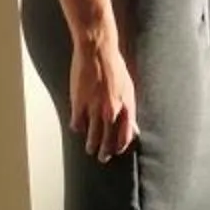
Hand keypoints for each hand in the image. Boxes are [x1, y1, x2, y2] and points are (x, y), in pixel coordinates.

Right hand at [69, 33, 137, 162]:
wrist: (98, 51)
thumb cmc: (114, 67)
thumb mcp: (128, 88)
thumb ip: (129, 108)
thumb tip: (133, 126)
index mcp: (127, 105)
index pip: (126, 134)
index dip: (121, 145)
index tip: (118, 150)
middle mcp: (112, 110)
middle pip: (109, 138)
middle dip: (106, 151)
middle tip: (102, 158)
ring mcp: (95, 107)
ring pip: (92, 134)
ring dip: (91, 144)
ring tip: (89, 150)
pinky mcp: (79, 103)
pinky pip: (78, 122)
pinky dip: (77, 127)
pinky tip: (77, 129)